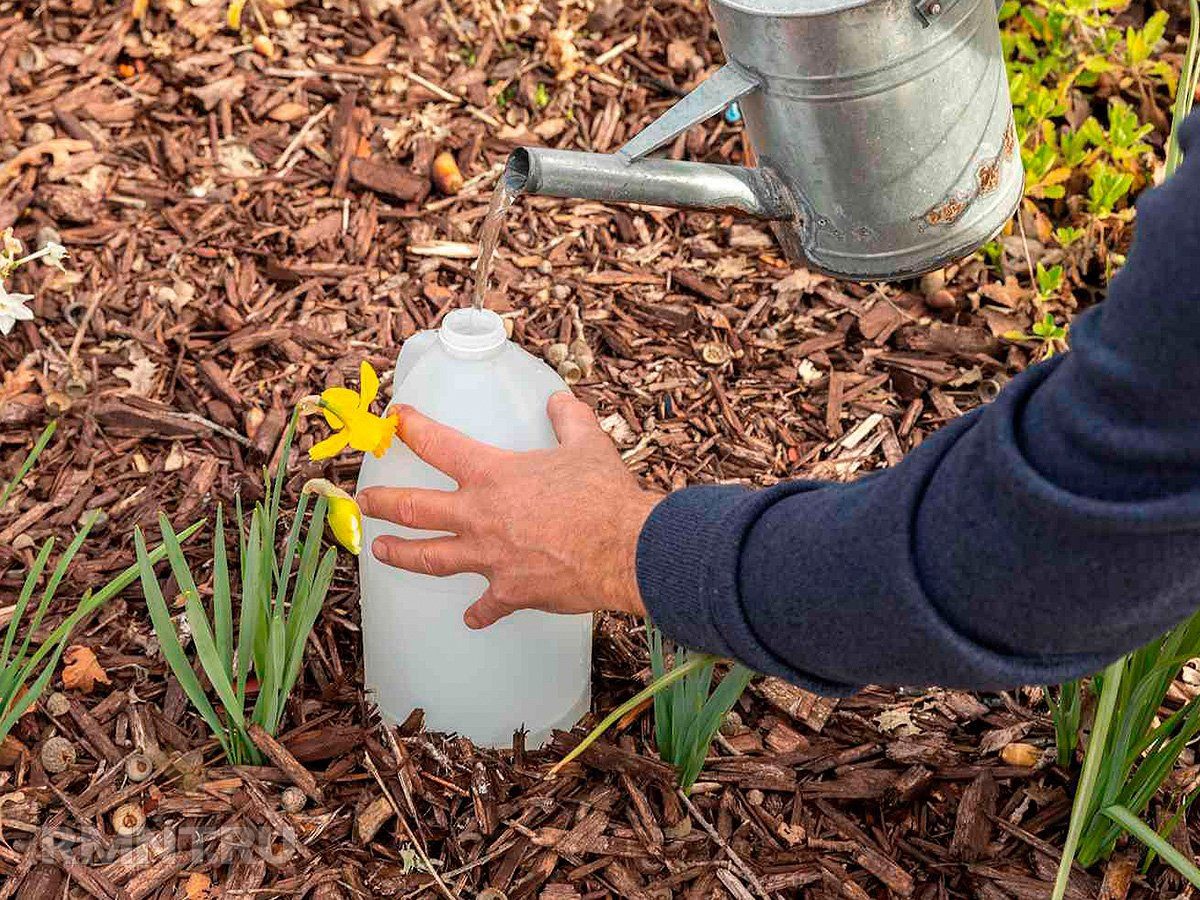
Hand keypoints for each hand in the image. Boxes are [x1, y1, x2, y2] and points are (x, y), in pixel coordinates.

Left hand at [356, 393, 661, 628]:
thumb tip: (559, 400)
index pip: (439, 445)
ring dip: (400, 555)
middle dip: (384, 503)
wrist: (624, 548)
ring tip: (380, 551)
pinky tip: (471, 617)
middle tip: (366, 501)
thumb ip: (568, 419)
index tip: (394, 421)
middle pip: (415, 509)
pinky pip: (486, 606)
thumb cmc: (603, 494)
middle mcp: (480, 515)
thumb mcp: (586, 444)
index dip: (411, 429)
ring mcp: (490, 557)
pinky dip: (479, 613)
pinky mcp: (510, 592)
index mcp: (494, 474)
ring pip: (430, 558)